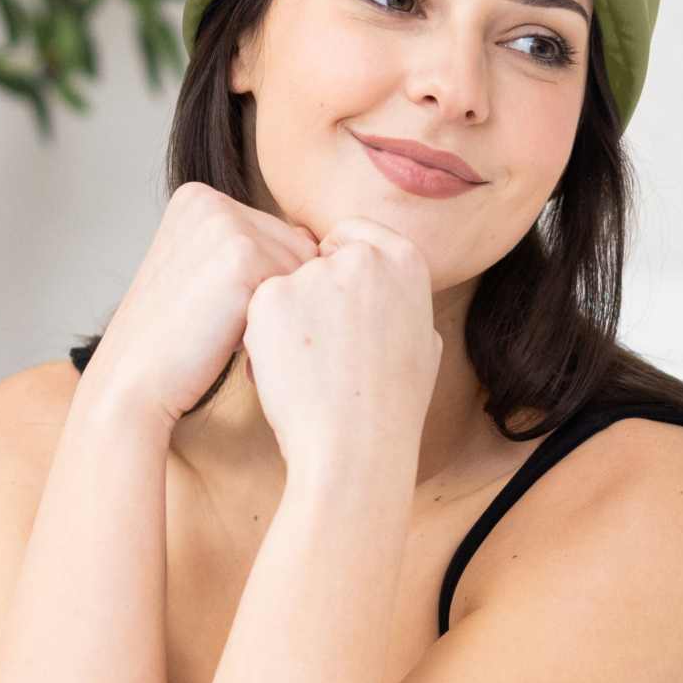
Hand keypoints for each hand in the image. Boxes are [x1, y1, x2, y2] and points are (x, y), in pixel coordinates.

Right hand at [85, 183, 319, 428]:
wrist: (132, 384)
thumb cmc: (174, 341)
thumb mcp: (207, 276)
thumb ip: (251, 246)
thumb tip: (307, 235)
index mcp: (197, 197)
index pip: (277, 236)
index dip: (263, 284)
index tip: (214, 309)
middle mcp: (209, 199)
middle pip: (296, 247)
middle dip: (276, 294)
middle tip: (221, 327)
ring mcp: (224, 223)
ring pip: (302, 269)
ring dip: (279, 310)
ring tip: (227, 333)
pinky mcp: (242, 256)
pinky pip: (297, 289)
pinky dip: (278, 323)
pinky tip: (236, 340)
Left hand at [240, 217, 442, 474]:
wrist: (355, 445)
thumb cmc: (392, 406)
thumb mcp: (424, 343)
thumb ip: (401, 301)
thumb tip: (386, 286)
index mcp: (406, 260)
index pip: (352, 237)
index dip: (337, 271)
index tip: (338, 310)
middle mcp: (362, 257)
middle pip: (314, 259)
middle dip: (310, 293)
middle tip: (323, 346)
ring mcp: (314, 275)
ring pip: (285, 285)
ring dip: (287, 317)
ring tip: (308, 367)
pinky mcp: (270, 297)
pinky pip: (259, 308)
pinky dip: (263, 337)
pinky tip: (287, 372)